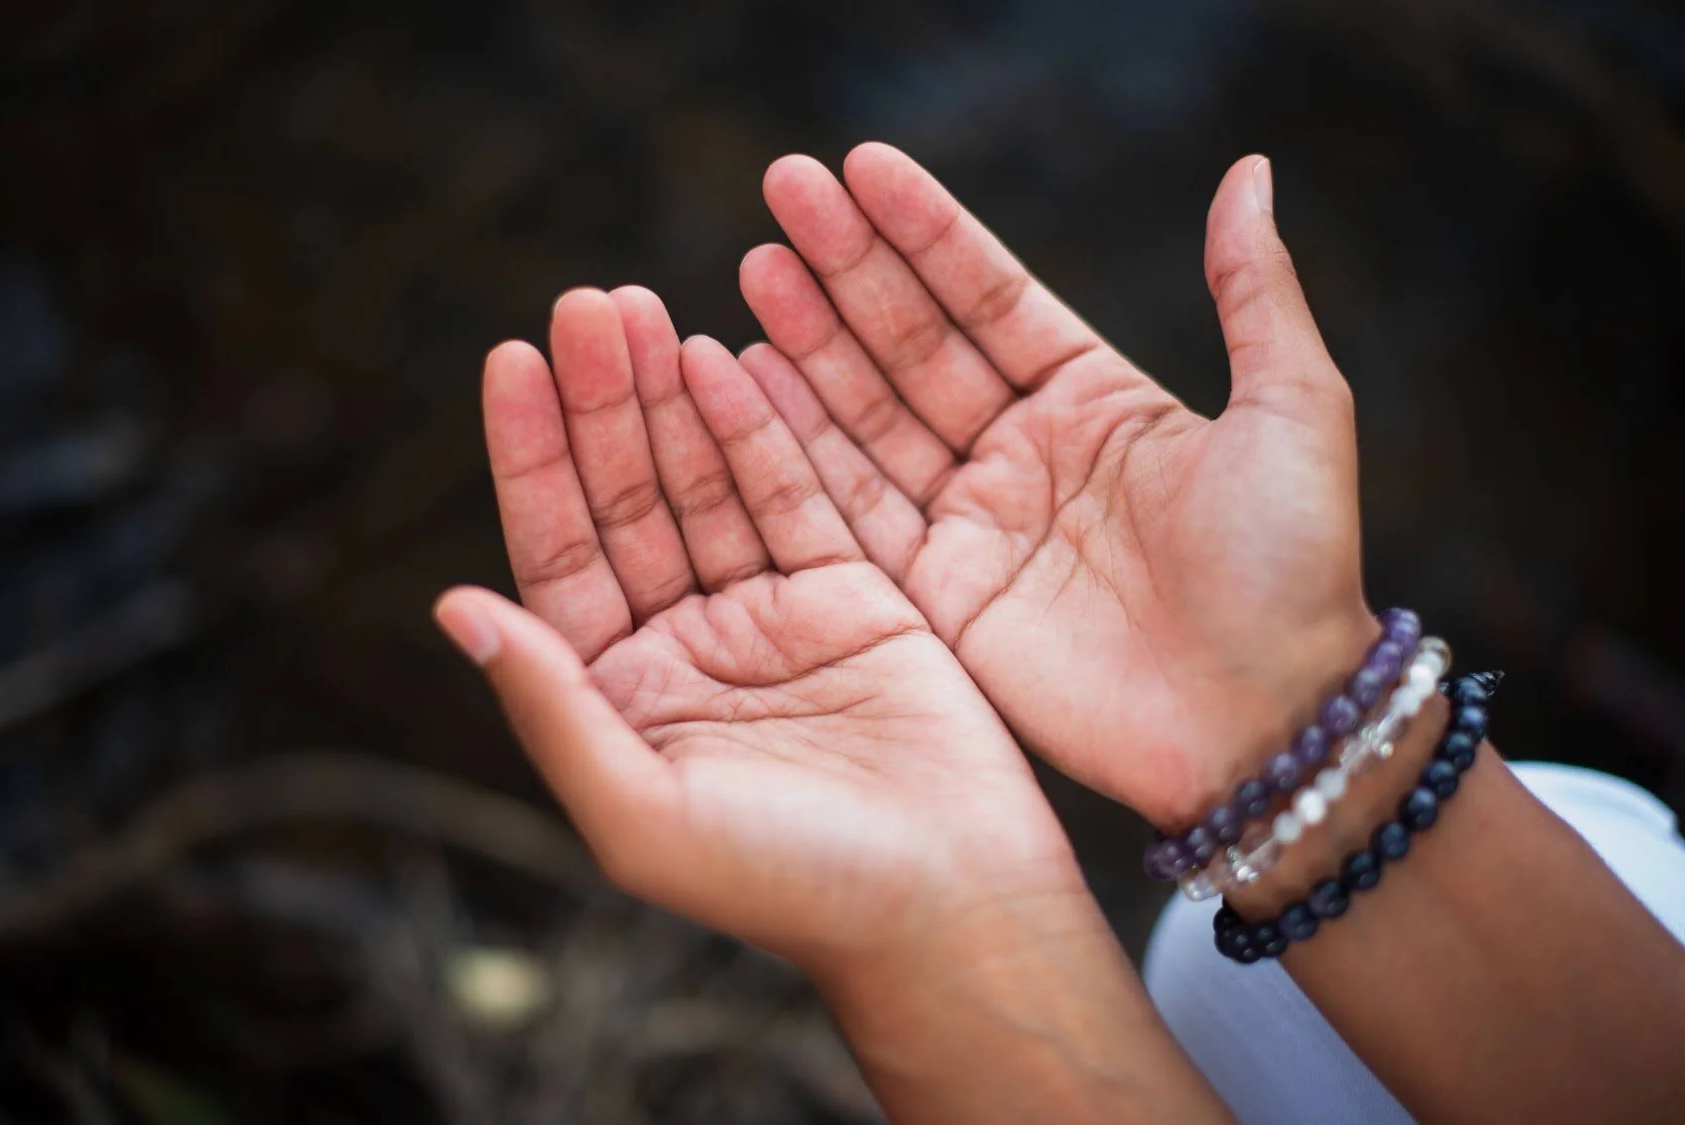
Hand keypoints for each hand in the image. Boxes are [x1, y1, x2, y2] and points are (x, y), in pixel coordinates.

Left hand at [434, 288, 1077, 971]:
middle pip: (628, 501)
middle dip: (603, 403)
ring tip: (639, 307)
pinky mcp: (851, 596)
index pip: (559, 555)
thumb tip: (455, 608)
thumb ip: (552, 709)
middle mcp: (685, 646)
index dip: (532, 458)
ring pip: (705, 483)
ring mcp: (768, 616)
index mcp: (622, 696)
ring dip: (670, 398)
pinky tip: (723, 358)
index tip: (513, 363)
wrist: (949, 904)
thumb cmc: (789, 885)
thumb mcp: (641, 813)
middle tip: (587, 305)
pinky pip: (795, 494)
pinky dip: (759, 429)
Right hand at [737, 145, 1377, 826]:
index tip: (861, 165)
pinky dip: (800, 449)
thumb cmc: (1294, 569)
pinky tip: (750, 379)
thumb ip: (1253, 291)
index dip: (926, 233)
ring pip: (870, 417)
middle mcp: (1021, 454)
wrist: (1269, 725)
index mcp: (1094, 401)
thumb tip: (1250, 169)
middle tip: (783, 190)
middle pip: (913, 344)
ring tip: (754, 267)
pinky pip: (854, 508)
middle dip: (847, 269)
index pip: (989, 297)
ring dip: (809, 345)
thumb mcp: (1294, 409)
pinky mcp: (937, 598)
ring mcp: (972, 526)